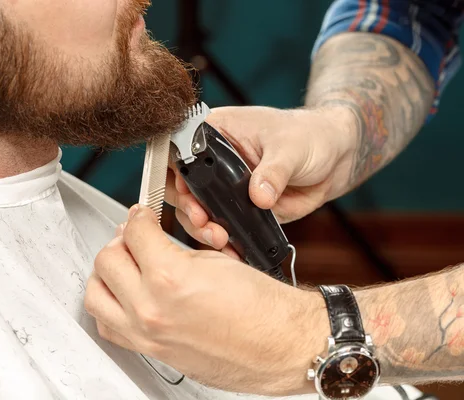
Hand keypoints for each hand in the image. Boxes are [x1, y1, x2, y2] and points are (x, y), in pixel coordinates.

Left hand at [84, 205, 328, 395]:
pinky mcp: (151, 351)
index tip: (143, 215)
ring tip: (124, 264)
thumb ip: (173, 249)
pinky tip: (123, 296)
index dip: (139, 216)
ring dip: (107, 273)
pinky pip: (109, 327)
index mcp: (169, 278)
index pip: (134, 231)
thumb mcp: (215, 260)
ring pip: (96, 295)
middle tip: (134, 236)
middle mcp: (151, 308)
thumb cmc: (263, 308)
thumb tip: (151, 242)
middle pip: (107, 259)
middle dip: (121, 240)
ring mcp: (147, 334)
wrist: (282, 345)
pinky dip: (109, 307)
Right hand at [165, 105, 355, 250]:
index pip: (180, 149)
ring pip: (196, 211)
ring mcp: (223, 188)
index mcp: (216, 132)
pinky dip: (223, 241)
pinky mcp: (238, 209)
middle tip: (202, 220)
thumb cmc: (310, 136)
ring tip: (219, 238)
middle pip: (180, 186)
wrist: (334, 157)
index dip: (177, 173)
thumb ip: (273, 172)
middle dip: (187, 207)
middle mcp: (213, 161)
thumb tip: (259, 196)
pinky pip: (222, 226)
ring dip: (202, 228)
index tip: (189, 193)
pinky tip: (230, 250)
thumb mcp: (291, 147)